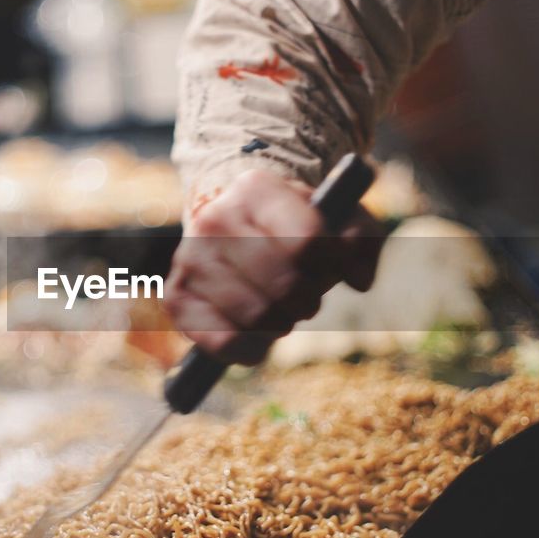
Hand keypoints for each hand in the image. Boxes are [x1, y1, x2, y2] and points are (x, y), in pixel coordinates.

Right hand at [164, 168, 383, 363]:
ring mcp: (190, 259)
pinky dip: (250, 348)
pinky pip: (224, 342)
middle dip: (307, 300)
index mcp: (255, 189)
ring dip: (281, 324)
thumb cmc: (292, 226)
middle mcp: (214, 219)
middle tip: (306, 297)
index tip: (327, 269)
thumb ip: (362, 239)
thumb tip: (359, 280)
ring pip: (257, 316)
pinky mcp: (177, 298)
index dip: (329, 266)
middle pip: (283, 284)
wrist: (231, 225)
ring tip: (279, 310)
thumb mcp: (334, 216)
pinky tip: (257, 334)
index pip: (307, 241)